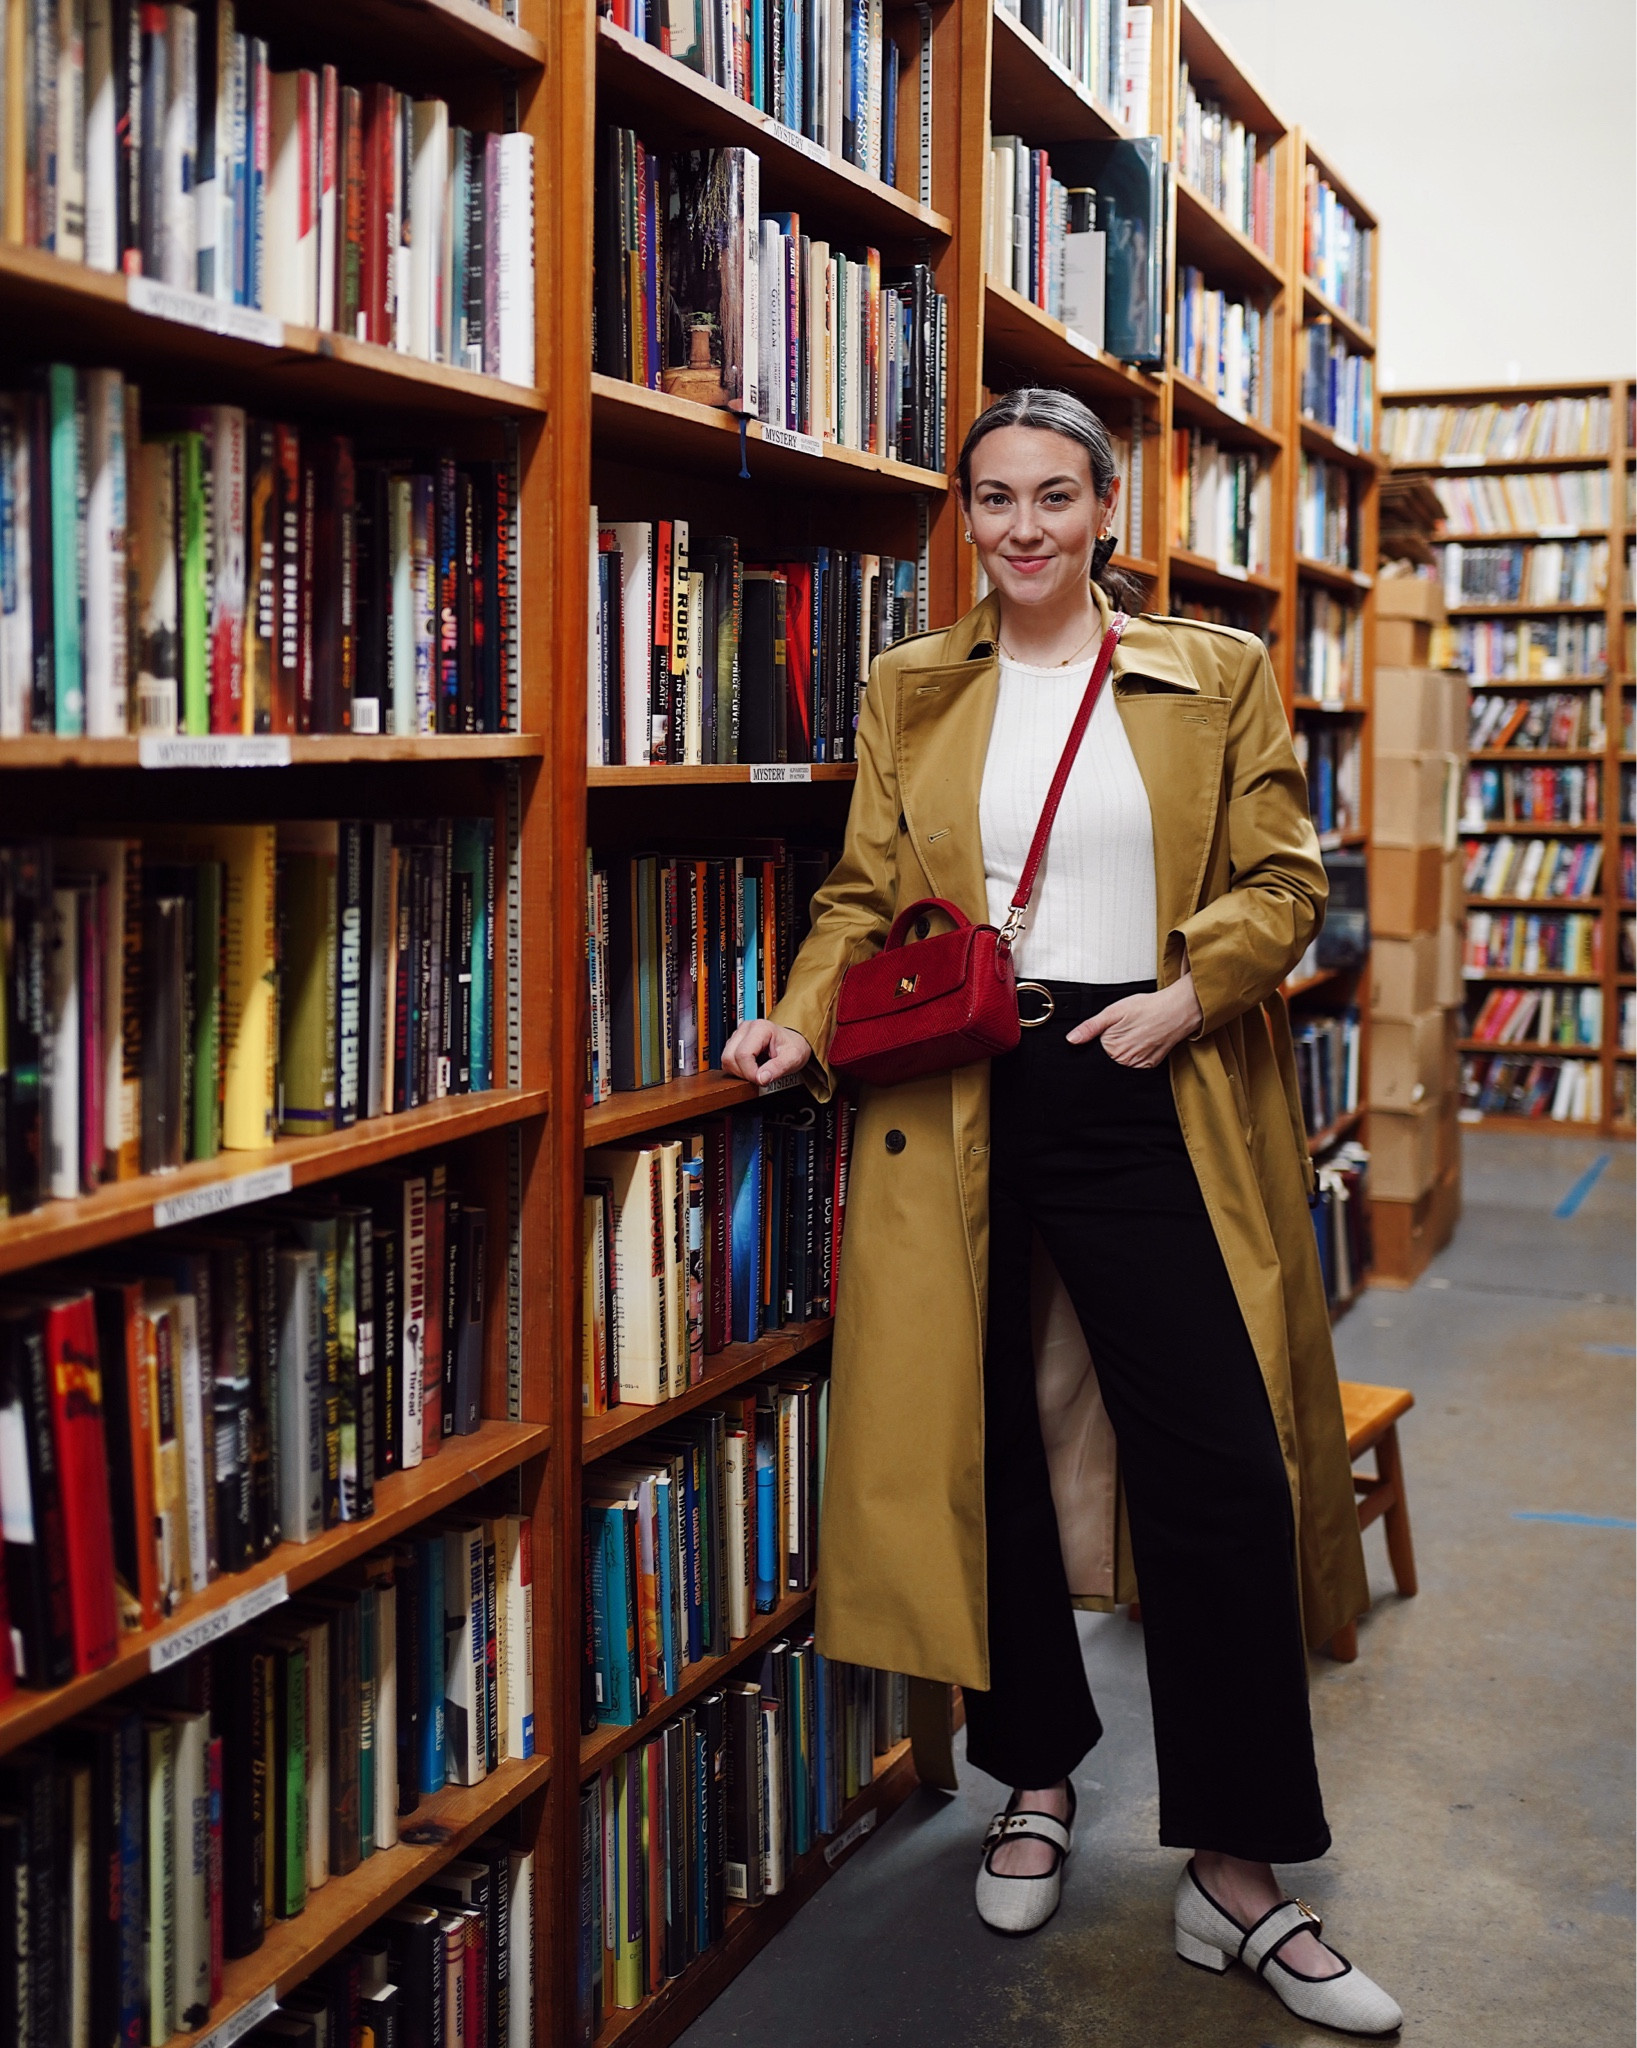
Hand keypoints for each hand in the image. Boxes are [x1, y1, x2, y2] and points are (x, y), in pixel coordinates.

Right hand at [721, 1019, 812, 1084]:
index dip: (750, 1072)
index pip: (743, 1054)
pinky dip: (738, 1069)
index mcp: (760, 1028)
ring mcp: (738, 1035)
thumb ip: (777, 1068)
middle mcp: (745, 1029)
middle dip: (743, 1073)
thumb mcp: (792, 1058)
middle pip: (730, 1057)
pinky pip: (728, 1061)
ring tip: (757, 1071)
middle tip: (759, 1076)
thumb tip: (761, 1078)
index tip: (761, 1079)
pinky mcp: (735, 1043)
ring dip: (739, 1072)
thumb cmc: (793, 1045)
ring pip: (726, 1059)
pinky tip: (752, 1068)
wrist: (794, 1041)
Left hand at [1066, 974, 1202, 1067]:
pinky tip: (1143, 1039)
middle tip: (1125, 1028)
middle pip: (1108, 1057)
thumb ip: (1090, 1027)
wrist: (1176, 1010)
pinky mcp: (1151, 1065)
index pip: (1094, 1051)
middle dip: (1111, 1044)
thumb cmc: (1147, 1008)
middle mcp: (1125, 1061)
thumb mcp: (1113, 1012)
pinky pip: (1136, 1063)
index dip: (1098, 1038)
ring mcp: (1139, 1065)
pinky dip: (1137, 1052)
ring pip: (1122, 1060)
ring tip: (1135, 1032)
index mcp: (1112, 1048)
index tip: (1109, 1030)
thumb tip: (1071, 1039)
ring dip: (1125, 1049)